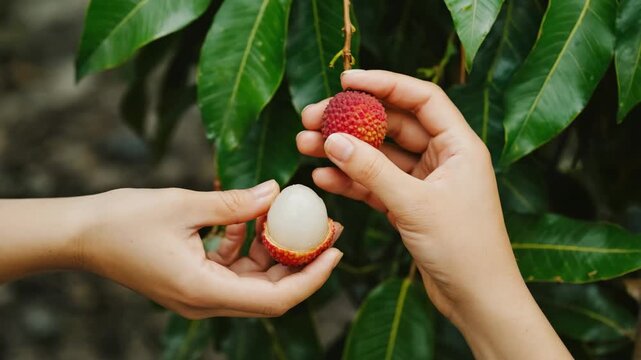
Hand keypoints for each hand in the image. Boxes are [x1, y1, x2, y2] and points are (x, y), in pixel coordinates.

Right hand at [0, 181, 342, 318]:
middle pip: (270, 290)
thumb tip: (277, 192)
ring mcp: (199, 291)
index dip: (312, 277)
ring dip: (275, 247)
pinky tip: (248, 212)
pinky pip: (232, 265)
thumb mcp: (185, 205)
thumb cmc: (123, 220)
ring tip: (293, 211)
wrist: (80, 234)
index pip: (275, 299)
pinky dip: (246, 241)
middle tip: (327, 226)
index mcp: (204, 291)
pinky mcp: (193, 278)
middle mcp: (206, 300)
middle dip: (302, 260)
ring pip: (253, 276)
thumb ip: (235, 204)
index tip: (337, 251)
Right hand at [297, 70, 513, 317]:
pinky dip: (351, 181)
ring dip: (345, 151)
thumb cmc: (463, 249)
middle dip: (352, 121)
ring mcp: (425, 183)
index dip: (384, 83)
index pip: (420, 98)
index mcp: (459, 146)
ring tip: (305, 145)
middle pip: (392, 126)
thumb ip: (372, 171)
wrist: (477, 300)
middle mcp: (443, 158)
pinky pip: (376, 185)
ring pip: (379, 157)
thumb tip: (333, 141)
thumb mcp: (414, 204)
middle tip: (312, 117)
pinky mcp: (410, 206)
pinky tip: (323, 176)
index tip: (346, 81)